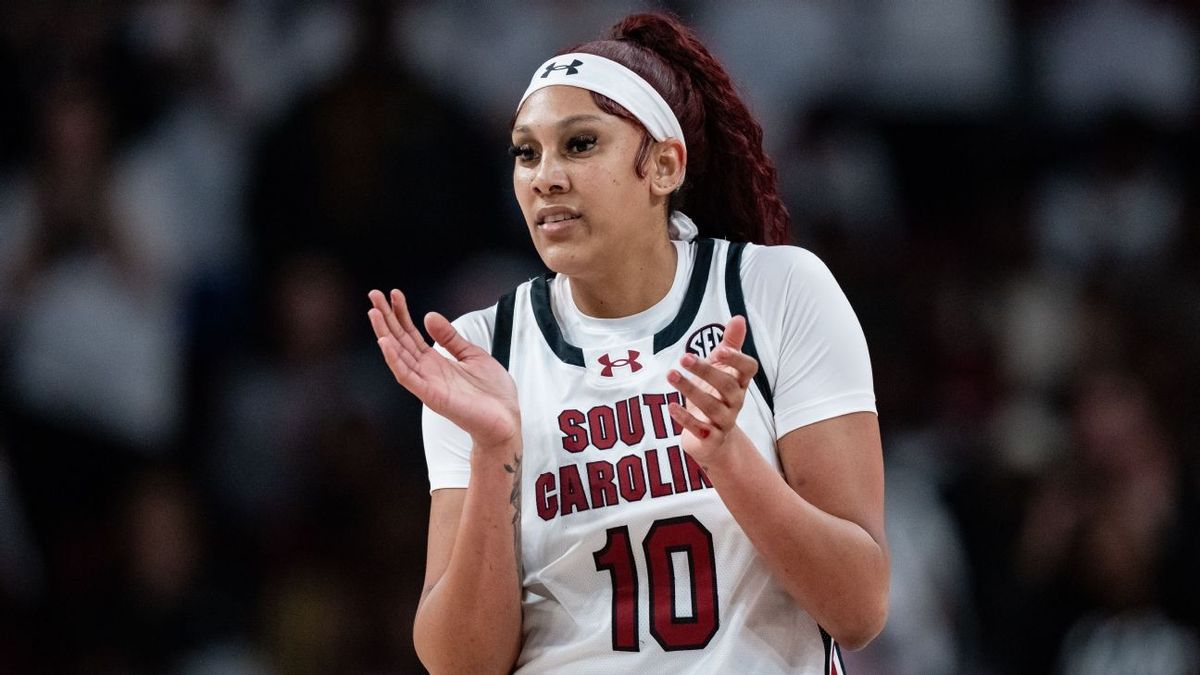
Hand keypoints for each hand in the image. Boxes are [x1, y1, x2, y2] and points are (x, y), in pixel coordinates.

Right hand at [368, 289, 519, 449]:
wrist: (505, 420)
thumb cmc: (492, 393)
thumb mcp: (472, 355)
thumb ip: (451, 338)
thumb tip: (429, 316)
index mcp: (436, 362)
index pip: (411, 333)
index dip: (401, 313)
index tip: (393, 294)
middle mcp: (427, 371)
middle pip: (400, 340)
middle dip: (386, 318)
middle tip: (374, 295)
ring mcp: (427, 383)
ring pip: (398, 355)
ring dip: (384, 334)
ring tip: (374, 313)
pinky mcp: (431, 395)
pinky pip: (407, 376)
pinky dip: (394, 360)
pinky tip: (385, 342)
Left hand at [665, 316, 759, 465]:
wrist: (714, 442)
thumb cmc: (717, 397)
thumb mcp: (722, 371)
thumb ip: (730, 345)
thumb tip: (739, 317)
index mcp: (739, 382)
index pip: (748, 370)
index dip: (737, 360)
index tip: (720, 350)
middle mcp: (735, 402)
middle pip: (726, 385)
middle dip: (706, 371)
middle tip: (684, 357)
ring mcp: (724, 421)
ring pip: (711, 406)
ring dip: (690, 390)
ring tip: (671, 375)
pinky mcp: (710, 438)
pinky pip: (700, 429)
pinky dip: (685, 419)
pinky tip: (671, 407)